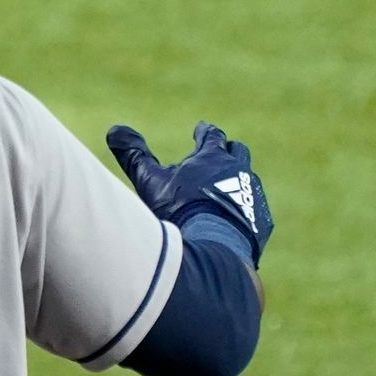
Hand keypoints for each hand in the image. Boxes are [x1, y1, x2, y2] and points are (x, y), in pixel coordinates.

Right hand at [106, 120, 273, 263]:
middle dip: (228, 151)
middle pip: (238, 152)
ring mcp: (254, 196)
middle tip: (222, 152)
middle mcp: (239, 171)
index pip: (211, 135)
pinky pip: (256, 212)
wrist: (214, 246)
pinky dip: (244, 211)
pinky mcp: (262, 221)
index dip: (205, 131)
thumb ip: (134, 155)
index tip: (201, 128)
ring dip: (238, 182)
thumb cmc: (180, 210)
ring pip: (249, 181)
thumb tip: (114, 129)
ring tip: (226, 191)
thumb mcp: (150, 180)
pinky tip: (234, 221)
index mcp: (213, 157)